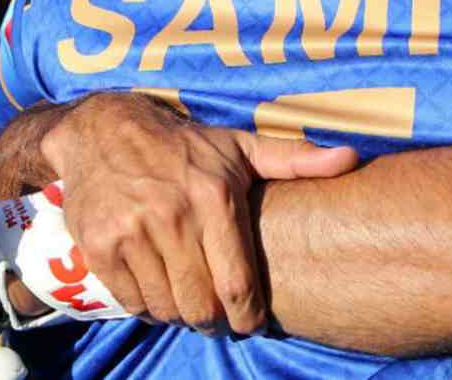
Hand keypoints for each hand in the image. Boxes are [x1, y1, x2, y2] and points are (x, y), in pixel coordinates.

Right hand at [35, 93, 357, 334]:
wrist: (106, 130)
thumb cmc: (186, 146)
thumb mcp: (240, 146)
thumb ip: (295, 158)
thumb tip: (351, 159)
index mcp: (215, 195)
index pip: (238, 282)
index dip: (249, 315)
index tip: (253, 321)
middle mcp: (173, 215)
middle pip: (202, 305)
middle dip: (216, 320)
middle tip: (220, 315)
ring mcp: (132, 232)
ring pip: (167, 307)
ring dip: (182, 314)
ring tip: (190, 300)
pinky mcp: (99, 245)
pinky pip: (131, 300)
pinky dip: (147, 305)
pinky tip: (159, 287)